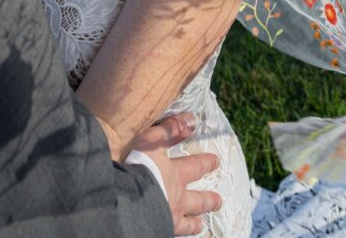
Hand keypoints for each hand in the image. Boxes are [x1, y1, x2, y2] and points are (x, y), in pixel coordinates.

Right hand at [135, 114, 221, 236]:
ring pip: (187, 224)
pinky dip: (177, 233)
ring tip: (201, 226)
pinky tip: (170, 232)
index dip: (206, 163)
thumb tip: (192, 119)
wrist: (125, 201)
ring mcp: (168, 218)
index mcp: (176, 175)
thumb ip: (171, 129)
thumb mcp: (152, 141)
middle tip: (219, 201)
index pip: (195, 166)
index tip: (216, 161)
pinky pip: (171, 233)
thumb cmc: (137, 167)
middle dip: (209, 200)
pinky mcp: (158, 230)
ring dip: (194, 223)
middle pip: (198, 201)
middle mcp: (176, 199)